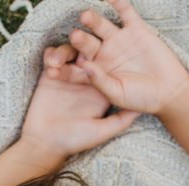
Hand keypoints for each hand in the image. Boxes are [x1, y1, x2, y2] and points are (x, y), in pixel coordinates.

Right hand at [18, 43, 140, 159]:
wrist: (45, 144)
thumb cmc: (75, 140)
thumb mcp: (102, 131)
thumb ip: (121, 119)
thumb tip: (143, 108)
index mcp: (101, 90)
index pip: (108, 66)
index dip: (110, 53)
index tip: (110, 45)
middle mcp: (86, 80)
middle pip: (89, 54)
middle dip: (84, 44)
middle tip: (79, 38)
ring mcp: (68, 77)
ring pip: (70, 53)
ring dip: (64, 51)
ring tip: (57, 62)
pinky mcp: (50, 76)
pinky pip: (52, 58)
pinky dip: (51, 56)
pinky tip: (50, 64)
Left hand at [70, 0, 188, 116]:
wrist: (170, 92)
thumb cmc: (141, 98)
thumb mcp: (117, 94)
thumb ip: (99, 81)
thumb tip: (83, 65)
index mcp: (95, 70)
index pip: (74, 66)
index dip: (63, 67)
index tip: (52, 68)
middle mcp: (104, 52)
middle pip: (85, 42)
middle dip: (79, 40)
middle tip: (75, 37)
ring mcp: (119, 39)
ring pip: (100, 25)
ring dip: (93, 20)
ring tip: (86, 17)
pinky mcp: (136, 29)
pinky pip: (124, 12)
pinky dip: (118, 2)